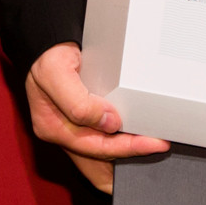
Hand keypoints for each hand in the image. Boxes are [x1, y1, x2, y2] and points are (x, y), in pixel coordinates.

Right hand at [23, 41, 166, 191]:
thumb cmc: (46, 57)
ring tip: (153, 149)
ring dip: (127, 155)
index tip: (155, 143)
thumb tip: (109, 124)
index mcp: (53, 129)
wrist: (47, 42)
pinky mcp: (83, 120)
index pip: (96, 149)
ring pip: (104, 156)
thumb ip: (78, 103)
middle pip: (101, 162)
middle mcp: (63, 133)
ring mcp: (73, 128)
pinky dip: (123, 143)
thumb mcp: (54, 73)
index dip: (128, 149)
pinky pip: (105, 141)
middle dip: (129, 161)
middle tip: (159, 150)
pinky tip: (138, 139)